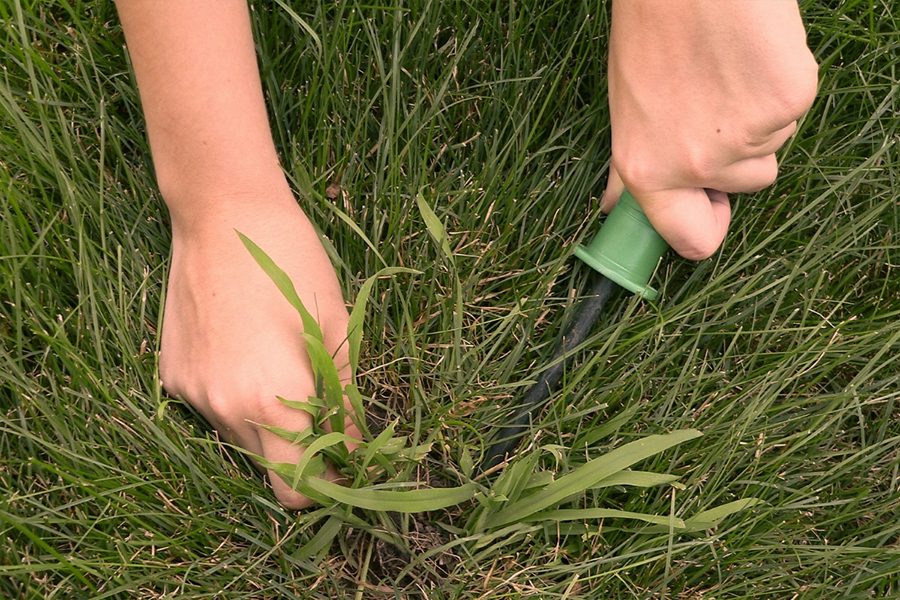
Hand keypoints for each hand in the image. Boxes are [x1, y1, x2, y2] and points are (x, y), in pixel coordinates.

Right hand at [159, 191, 357, 508]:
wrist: (222, 213)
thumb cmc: (293, 263)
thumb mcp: (336, 329)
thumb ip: (346, 400)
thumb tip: (357, 447)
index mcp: (272, 401)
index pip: (297, 490)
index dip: (327, 484)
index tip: (345, 462)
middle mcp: (224, 410)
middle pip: (268, 467)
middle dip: (300, 452)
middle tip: (323, 412)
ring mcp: (192, 394)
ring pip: (239, 438)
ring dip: (267, 422)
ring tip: (282, 367)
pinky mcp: (171, 375)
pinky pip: (212, 406)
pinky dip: (234, 396)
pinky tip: (244, 349)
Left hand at [603, 0, 817, 258]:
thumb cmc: (651, 31)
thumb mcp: (626, 107)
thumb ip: (629, 165)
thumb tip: (614, 204)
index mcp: (648, 171)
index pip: (693, 241)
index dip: (706, 225)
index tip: (710, 204)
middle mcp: (697, 164)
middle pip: (748, 184)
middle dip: (737, 153)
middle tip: (714, 102)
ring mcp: (748, 136)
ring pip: (773, 144)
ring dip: (758, 116)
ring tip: (727, 68)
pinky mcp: (788, 101)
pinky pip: (794, 108)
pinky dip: (781, 84)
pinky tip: (751, 54)